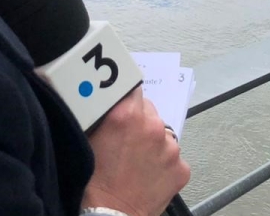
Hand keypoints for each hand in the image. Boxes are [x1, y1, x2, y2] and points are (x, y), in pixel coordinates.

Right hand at [82, 86, 190, 215]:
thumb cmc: (93, 183)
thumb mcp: (87, 139)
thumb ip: (99, 114)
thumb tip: (102, 100)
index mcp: (126, 115)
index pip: (132, 87)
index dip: (125, 96)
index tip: (121, 103)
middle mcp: (152, 126)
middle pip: (148, 109)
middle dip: (138, 119)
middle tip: (124, 139)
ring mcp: (171, 148)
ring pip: (162, 133)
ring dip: (152, 141)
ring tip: (136, 160)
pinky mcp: (182, 168)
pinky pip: (173, 157)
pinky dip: (163, 162)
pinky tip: (148, 174)